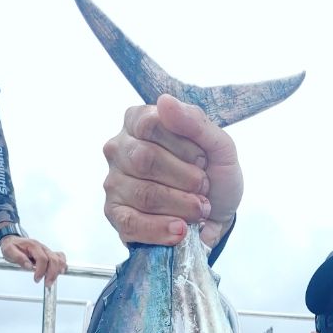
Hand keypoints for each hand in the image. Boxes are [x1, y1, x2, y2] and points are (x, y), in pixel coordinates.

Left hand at [0, 235, 66, 286]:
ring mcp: (47, 250)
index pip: (42, 258)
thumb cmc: (11, 246)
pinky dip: (62, 265)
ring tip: (51, 280)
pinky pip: (61, 257)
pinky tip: (58, 273)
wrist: (13, 241)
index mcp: (33, 246)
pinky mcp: (50, 253)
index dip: (41, 271)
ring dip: (57, 271)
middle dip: (52, 274)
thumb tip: (28, 266)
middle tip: (47, 283)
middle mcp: (42, 247)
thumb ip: (18, 258)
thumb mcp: (9, 251)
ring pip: (59, 260)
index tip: (36, 279)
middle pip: (54, 260)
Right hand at [102, 94, 242, 248]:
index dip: (184, 147)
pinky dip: (162, 230)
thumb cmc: (213, 175)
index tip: (203, 161)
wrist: (216, 216)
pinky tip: (181, 231)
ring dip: (182, 206)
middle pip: (145, 159)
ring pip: (144, 194)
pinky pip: (132, 223)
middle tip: (204, 188)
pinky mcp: (115, 216)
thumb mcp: (219, 147)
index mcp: (139, 122)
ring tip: (199, 210)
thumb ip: (196, 122)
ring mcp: (114, 182)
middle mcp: (119, 148)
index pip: (152, 123)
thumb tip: (165, 101)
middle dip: (186, 179)